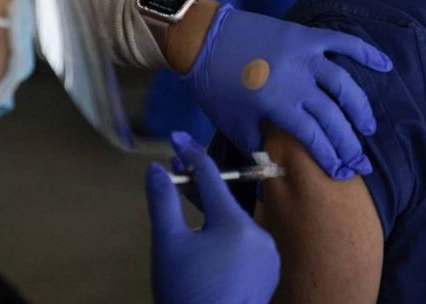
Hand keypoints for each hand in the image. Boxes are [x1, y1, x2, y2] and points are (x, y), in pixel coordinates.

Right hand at [146, 132, 279, 303]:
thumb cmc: (187, 294)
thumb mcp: (167, 245)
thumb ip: (163, 201)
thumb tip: (158, 169)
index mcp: (235, 224)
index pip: (211, 176)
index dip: (191, 153)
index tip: (177, 136)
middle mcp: (259, 235)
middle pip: (224, 201)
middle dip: (199, 190)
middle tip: (176, 177)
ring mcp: (267, 255)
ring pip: (235, 223)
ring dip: (212, 216)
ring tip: (189, 220)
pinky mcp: (268, 272)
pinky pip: (245, 243)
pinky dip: (226, 238)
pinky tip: (208, 247)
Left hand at [184, 5, 391, 179]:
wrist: (203, 38)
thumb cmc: (214, 85)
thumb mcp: (232, 123)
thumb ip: (257, 147)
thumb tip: (276, 171)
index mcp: (276, 103)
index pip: (314, 136)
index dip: (331, 157)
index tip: (343, 173)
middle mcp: (294, 79)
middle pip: (333, 116)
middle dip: (350, 142)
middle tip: (361, 161)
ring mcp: (302, 54)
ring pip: (343, 84)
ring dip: (359, 107)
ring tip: (368, 127)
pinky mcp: (303, 35)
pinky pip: (341, 42)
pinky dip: (365, 51)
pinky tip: (384, 65)